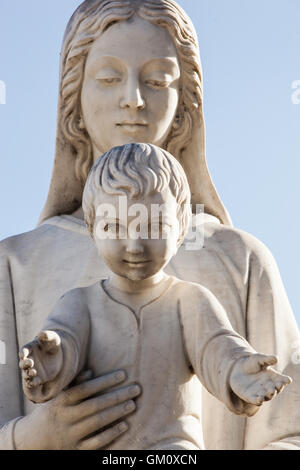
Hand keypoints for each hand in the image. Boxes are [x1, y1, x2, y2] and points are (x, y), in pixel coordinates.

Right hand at [14, 370, 140, 449]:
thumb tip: (91, 371)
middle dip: (117, 396)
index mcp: (61, 401)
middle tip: (136, 388)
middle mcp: (65, 417)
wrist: (32, 441)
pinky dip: (111, 433)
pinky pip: (96, 442)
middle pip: (95, 405)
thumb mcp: (57, 396)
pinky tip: (125, 425)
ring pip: (97, 422)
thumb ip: (74, 384)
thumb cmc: (51, 412)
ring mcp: (70, 435)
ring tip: (132, 404)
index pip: (85, 388)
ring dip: (117, 413)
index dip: (104, 381)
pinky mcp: (75, 449)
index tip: (123, 374)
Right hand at [19, 331, 62, 401]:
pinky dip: (32, 382)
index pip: (24, 350)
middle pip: (23, 363)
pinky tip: (34, 382)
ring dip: (28, 374)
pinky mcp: (38, 378)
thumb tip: (41, 334)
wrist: (58, 356)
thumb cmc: (53, 344)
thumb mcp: (53, 338)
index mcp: (30, 349)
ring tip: (33, 372)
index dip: (23, 352)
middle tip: (30, 362)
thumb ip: (47, 335)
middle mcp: (29, 360)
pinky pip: (33, 382)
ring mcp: (32, 369)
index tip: (23, 354)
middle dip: (25, 364)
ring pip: (26, 374)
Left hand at [230, 354, 291, 415]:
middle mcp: (268, 387)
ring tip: (271, 392)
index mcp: (273, 378)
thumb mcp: (258, 359)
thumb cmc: (251, 363)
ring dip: (269, 395)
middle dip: (277, 388)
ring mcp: (260, 393)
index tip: (288, 380)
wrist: (237, 369)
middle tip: (278, 385)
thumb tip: (276, 358)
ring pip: (267, 397)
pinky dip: (258, 401)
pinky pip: (256, 401)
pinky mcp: (250, 397)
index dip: (285, 381)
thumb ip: (267, 359)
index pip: (282, 380)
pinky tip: (259, 399)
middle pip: (275, 390)